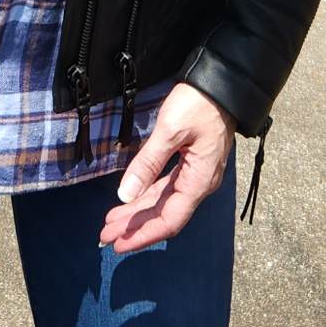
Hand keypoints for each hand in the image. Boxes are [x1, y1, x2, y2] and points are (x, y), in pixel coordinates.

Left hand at [99, 83, 233, 253]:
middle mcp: (199, 183)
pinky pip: (166, 187)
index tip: (118, 243)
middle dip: (134, 226)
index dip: (143, 235)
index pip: (169, 220)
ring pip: (163, 202)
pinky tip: (130, 200)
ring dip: (138, 213)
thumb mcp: (170, 130)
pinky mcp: (190, 163)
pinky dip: (146, 196)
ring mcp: (195, 174)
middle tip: (104, 236)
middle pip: (164, 214)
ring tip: (111, 222)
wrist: (221, 82)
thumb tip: (125, 195)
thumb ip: (147, 163)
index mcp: (198, 181)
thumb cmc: (198, 103)